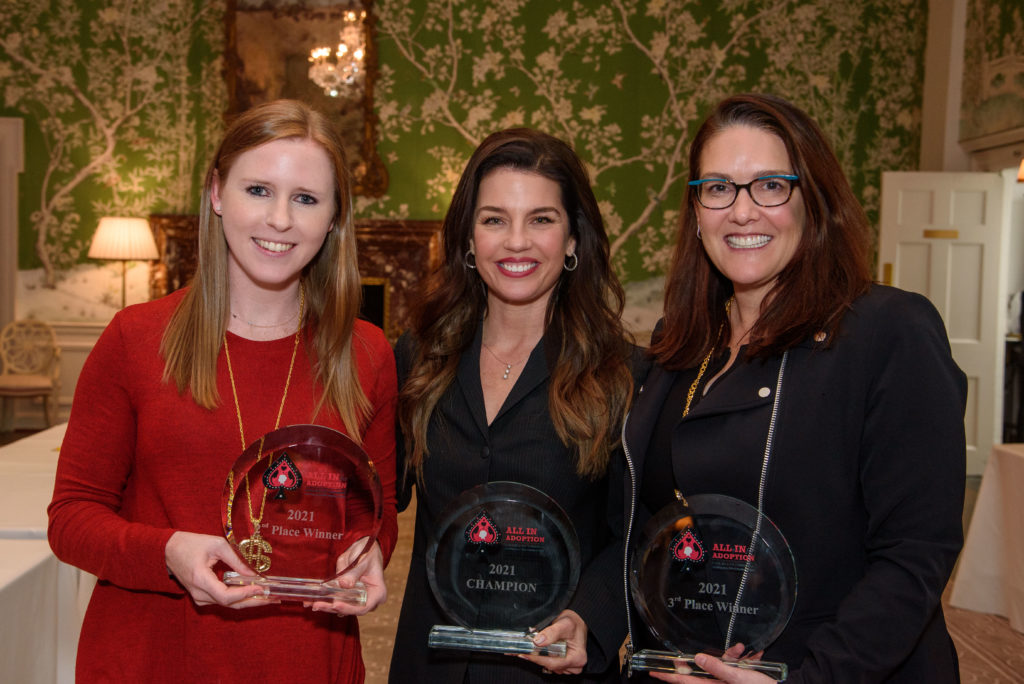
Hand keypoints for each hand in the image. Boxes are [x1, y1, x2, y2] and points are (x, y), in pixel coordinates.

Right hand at [164, 530, 274, 608]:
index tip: (262, 588)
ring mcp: (199, 598)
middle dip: (254, 602)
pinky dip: (239, 598)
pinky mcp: (202, 597)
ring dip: (249, 601)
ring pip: (228, 605)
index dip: (246, 594)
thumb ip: (236, 560)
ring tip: (269, 597)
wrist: (168, 551)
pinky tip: (254, 594)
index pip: (226, 595)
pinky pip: (223, 601)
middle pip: (230, 604)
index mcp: (201, 580)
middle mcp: (199, 594)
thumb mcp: (217, 545)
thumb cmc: (192, 544)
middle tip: (274, 599)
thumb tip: (255, 573)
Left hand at [309, 537, 385, 616]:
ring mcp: (358, 599)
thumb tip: (344, 584)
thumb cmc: (368, 552)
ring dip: (326, 605)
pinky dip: (325, 600)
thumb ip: (353, 572)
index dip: (349, 608)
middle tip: (317, 605)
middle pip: (350, 609)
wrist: (365, 548)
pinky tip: (312, 601)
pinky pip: (336, 600)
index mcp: (378, 592)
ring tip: (310, 603)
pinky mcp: (348, 596)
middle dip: (332, 608)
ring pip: (341, 607)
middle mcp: (368, 599)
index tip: (336, 604)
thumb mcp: (362, 560)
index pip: (364, 607)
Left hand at [518, 609, 587, 674]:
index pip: (554, 663)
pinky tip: (536, 650)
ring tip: (526, 649)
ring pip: (549, 666)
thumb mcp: (564, 624)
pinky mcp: (564, 664)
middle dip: (535, 658)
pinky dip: (542, 658)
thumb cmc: (574, 622)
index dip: (538, 659)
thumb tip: (538, 642)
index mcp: (577, 657)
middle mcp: (575, 665)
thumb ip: (551, 633)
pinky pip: (551, 664)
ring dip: (538, 658)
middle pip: (550, 666)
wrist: (578, 621)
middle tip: (520, 651)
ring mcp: (569, 666)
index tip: (525, 654)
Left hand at [650, 645, 771, 683]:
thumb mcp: (740, 678)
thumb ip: (718, 668)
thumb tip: (698, 658)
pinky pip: (732, 668)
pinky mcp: (737, 680)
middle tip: (708, 648)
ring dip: (729, 656)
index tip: (654, 672)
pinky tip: (751, 655)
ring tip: (742, 651)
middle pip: (702, 671)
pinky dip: (740, 660)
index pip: (685, 683)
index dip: (668, 677)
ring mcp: (727, 683)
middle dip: (708, 657)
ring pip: (720, 666)